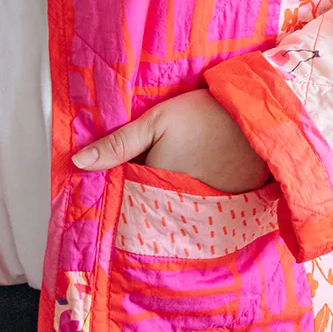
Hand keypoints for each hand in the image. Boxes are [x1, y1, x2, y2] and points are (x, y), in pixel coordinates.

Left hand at [71, 89, 268, 193]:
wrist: (255, 118)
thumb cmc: (203, 115)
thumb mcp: (156, 122)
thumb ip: (118, 143)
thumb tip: (77, 162)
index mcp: (155, 186)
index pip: (127, 196)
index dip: (121, 184)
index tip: (121, 174)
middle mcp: (177, 207)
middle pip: (151, 207)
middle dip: (144, 197)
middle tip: (153, 173)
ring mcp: (205, 211)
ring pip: (176, 212)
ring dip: (170, 203)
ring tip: (175, 181)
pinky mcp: (228, 210)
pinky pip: (204, 215)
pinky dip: (197, 205)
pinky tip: (199, 186)